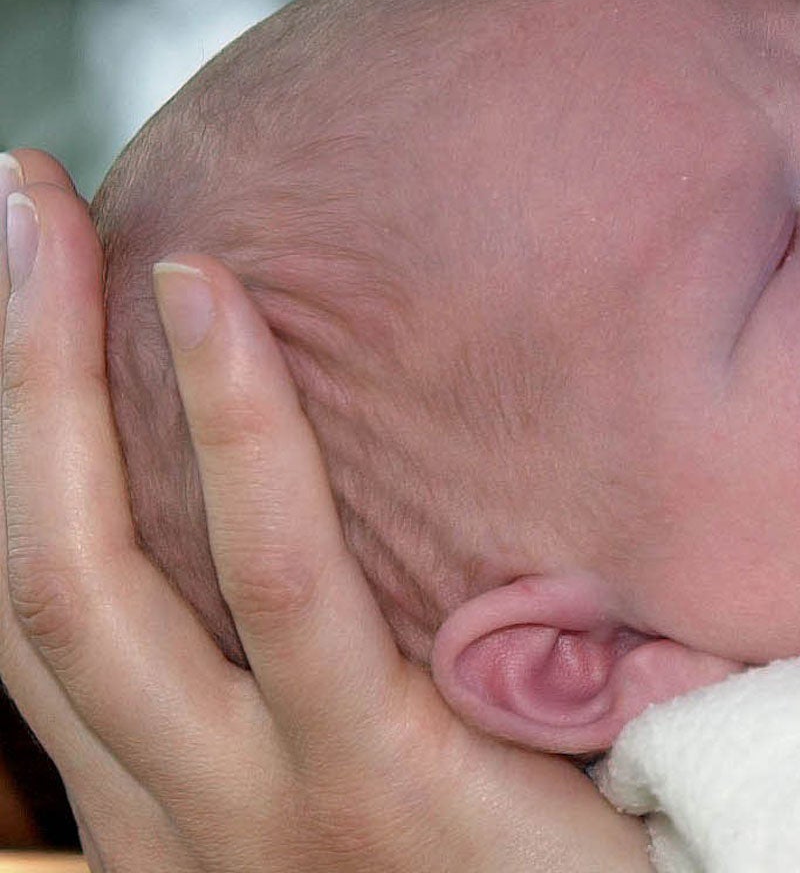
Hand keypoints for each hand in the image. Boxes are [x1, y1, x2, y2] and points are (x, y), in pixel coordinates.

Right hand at [0, 151, 650, 872]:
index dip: (20, 453)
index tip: (26, 313)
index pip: (48, 613)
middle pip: (31, 569)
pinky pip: (281, 580)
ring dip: (45, 377)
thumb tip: (369, 485)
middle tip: (13, 206)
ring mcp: (255, 807)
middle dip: (1, 382)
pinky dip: (231, 431)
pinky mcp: (371, 784)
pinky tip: (213, 304)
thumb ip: (344, 664)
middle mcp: (175, 814)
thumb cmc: (532, 860)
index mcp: (172, 805)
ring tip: (50, 210)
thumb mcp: (394, 763)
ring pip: (91, 572)